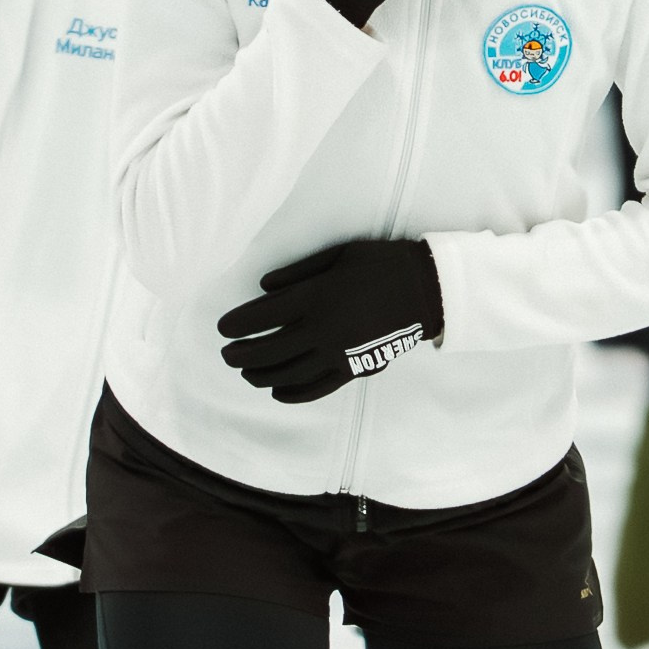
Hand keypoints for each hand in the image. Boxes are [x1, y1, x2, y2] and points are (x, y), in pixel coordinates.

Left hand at [218, 238, 445, 403]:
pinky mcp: (354, 368)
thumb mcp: (338, 254)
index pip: (262, 316)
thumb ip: (298, 272)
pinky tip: (277, 392)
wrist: (427, 288)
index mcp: (316, 297)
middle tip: (225, 355)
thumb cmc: (382, 263)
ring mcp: (339, 353)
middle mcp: (323, 330)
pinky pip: (317, 388)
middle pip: (269, 350)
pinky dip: (293, 394)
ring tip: (246, 372)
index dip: (237, 324)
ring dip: (261, 375)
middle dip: (241, 355)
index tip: (222, 328)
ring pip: (288, 373)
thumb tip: (263, 287)